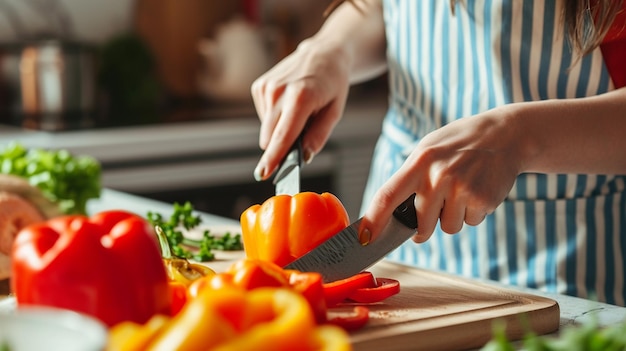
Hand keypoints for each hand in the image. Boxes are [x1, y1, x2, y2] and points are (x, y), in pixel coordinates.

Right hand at [251, 41, 350, 180]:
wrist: (323, 53)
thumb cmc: (332, 84)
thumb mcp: (335, 111)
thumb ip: (319, 136)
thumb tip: (303, 156)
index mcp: (300, 97)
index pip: (283, 136)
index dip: (273, 158)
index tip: (263, 174)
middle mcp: (278, 92)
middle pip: (271, 137)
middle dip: (282, 146)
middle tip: (303, 132)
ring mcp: (266, 88)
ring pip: (267, 130)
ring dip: (281, 129)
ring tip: (298, 111)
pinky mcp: (259, 86)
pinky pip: (264, 117)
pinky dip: (275, 117)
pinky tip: (288, 104)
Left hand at [360, 106, 523, 243]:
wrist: (505, 135)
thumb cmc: (458, 145)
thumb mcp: (429, 150)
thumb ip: (411, 178)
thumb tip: (391, 215)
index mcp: (419, 161)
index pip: (387, 195)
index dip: (373, 220)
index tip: (364, 238)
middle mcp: (438, 176)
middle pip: (420, 224)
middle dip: (424, 228)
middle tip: (436, 210)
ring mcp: (462, 188)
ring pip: (447, 227)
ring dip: (453, 217)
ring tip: (463, 190)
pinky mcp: (482, 199)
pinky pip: (469, 223)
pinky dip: (473, 213)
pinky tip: (479, 190)